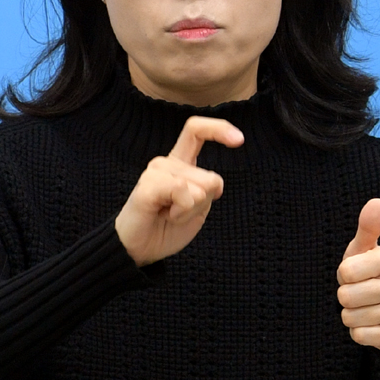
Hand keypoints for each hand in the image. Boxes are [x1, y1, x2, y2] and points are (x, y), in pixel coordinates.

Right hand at [114, 116, 243, 265]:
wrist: (139, 250)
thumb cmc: (166, 228)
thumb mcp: (198, 208)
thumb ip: (208, 189)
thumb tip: (212, 181)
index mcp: (179, 164)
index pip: (196, 132)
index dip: (219, 129)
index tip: (240, 140)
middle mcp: (166, 163)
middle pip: (211, 178)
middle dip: (205, 203)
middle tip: (179, 213)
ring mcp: (154, 173)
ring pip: (200, 188)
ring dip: (190, 210)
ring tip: (168, 215)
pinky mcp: (147, 187)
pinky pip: (182, 192)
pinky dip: (181, 211)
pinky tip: (164, 214)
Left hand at [338, 199, 379, 349]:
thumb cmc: (366, 272)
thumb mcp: (362, 249)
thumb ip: (368, 227)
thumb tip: (378, 203)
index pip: (345, 272)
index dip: (343, 274)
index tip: (354, 273)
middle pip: (346, 297)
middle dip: (344, 296)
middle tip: (357, 292)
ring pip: (350, 318)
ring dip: (350, 315)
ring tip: (364, 307)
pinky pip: (360, 337)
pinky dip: (358, 332)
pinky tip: (370, 324)